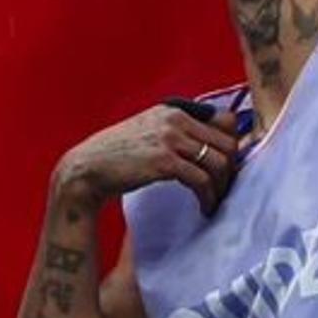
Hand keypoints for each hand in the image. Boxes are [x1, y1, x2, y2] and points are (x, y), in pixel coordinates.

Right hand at [57, 101, 244, 213]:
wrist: (85, 169)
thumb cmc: (116, 155)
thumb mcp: (148, 131)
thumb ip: (177, 131)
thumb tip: (212, 147)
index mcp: (173, 109)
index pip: (225, 120)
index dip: (232, 145)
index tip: (226, 166)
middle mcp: (175, 119)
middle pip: (228, 143)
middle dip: (231, 169)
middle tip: (224, 188)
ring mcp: (170, 139)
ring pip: (220, 163)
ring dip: (221, 187)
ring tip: (214, 201)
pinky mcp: (164, 162)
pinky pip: (202, 180)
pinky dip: (208, 197)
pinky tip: (204, 208)